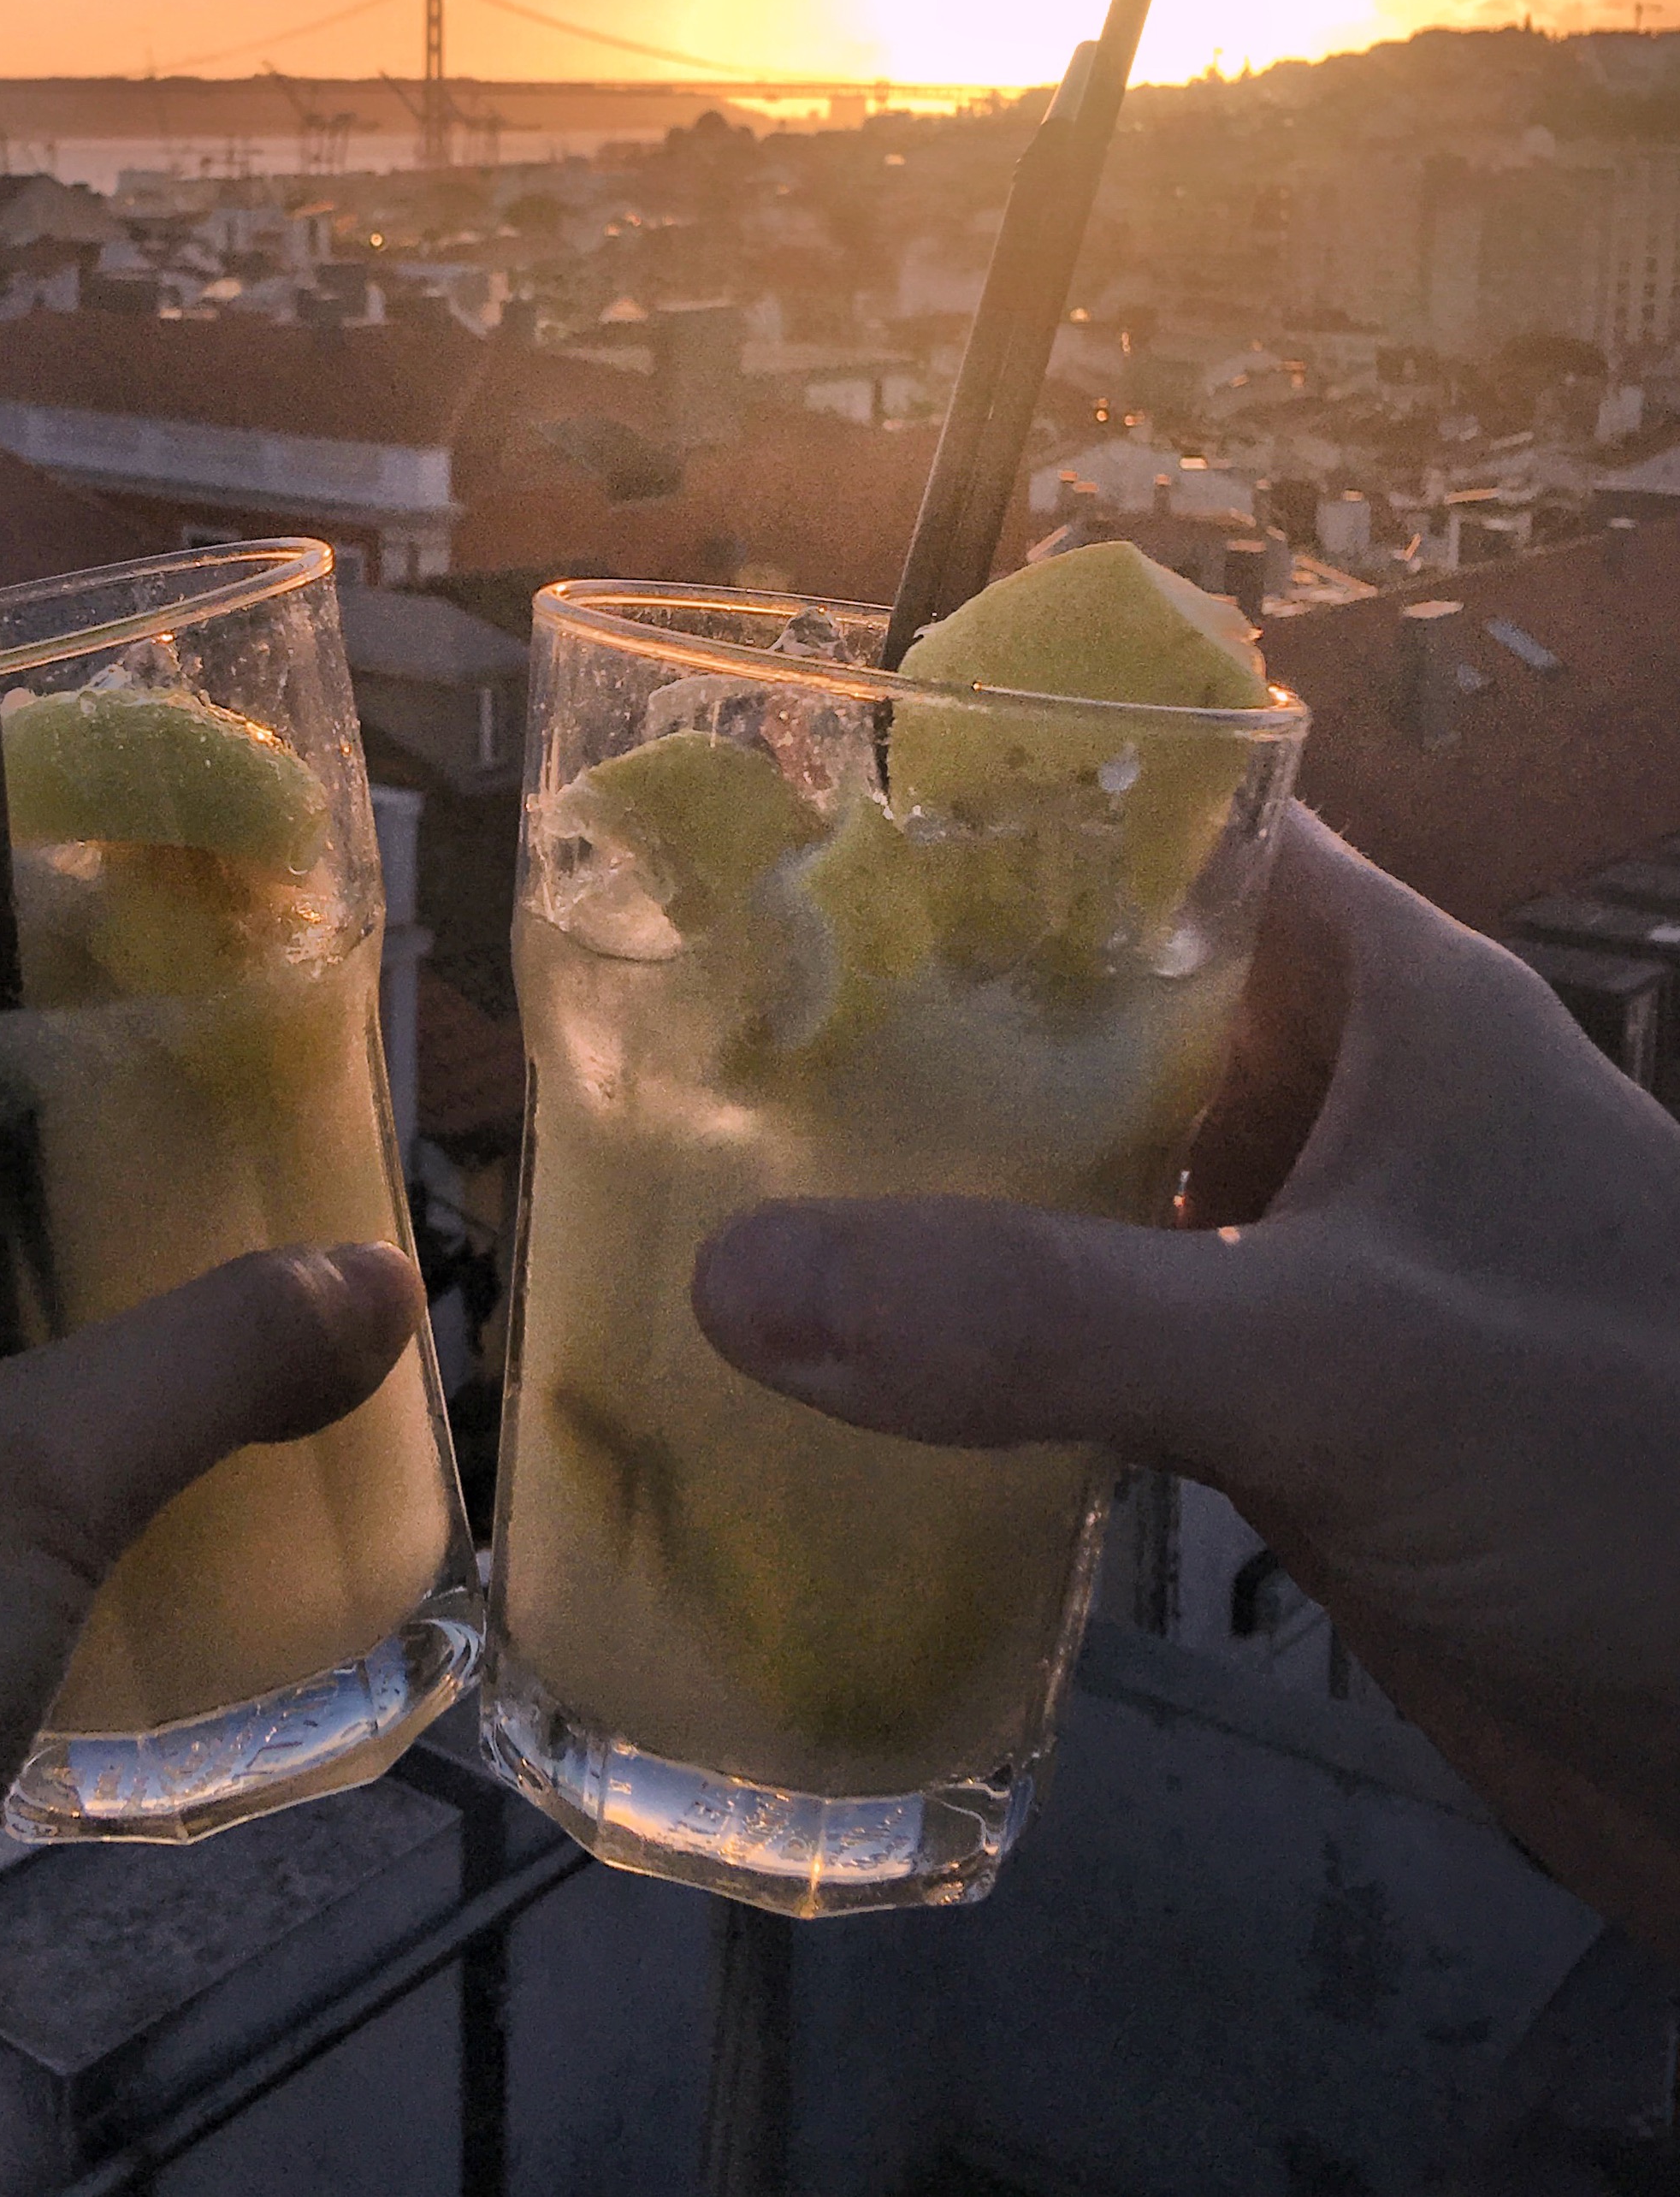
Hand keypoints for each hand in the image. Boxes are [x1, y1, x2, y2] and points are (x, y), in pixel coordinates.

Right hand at [692, 804, 1679, 1960]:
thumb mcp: (1336, 1358)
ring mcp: (1320, 1262)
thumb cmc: (1632, 1474)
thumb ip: (1046, 1320)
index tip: (793, 831)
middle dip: (923, 1013)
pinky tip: (850, 1364)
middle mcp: (1349, 1102)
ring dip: (946, 1189)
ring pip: (1096, 1177)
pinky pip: (1111, 1335)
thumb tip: (736, 1282)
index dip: (999, 810)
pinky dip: (995, 1341)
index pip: (1175, 828)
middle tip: (697, 1025)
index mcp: (1394, 994)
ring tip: (726, 1178)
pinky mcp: (1299, 1413)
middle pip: (1103, 1005)